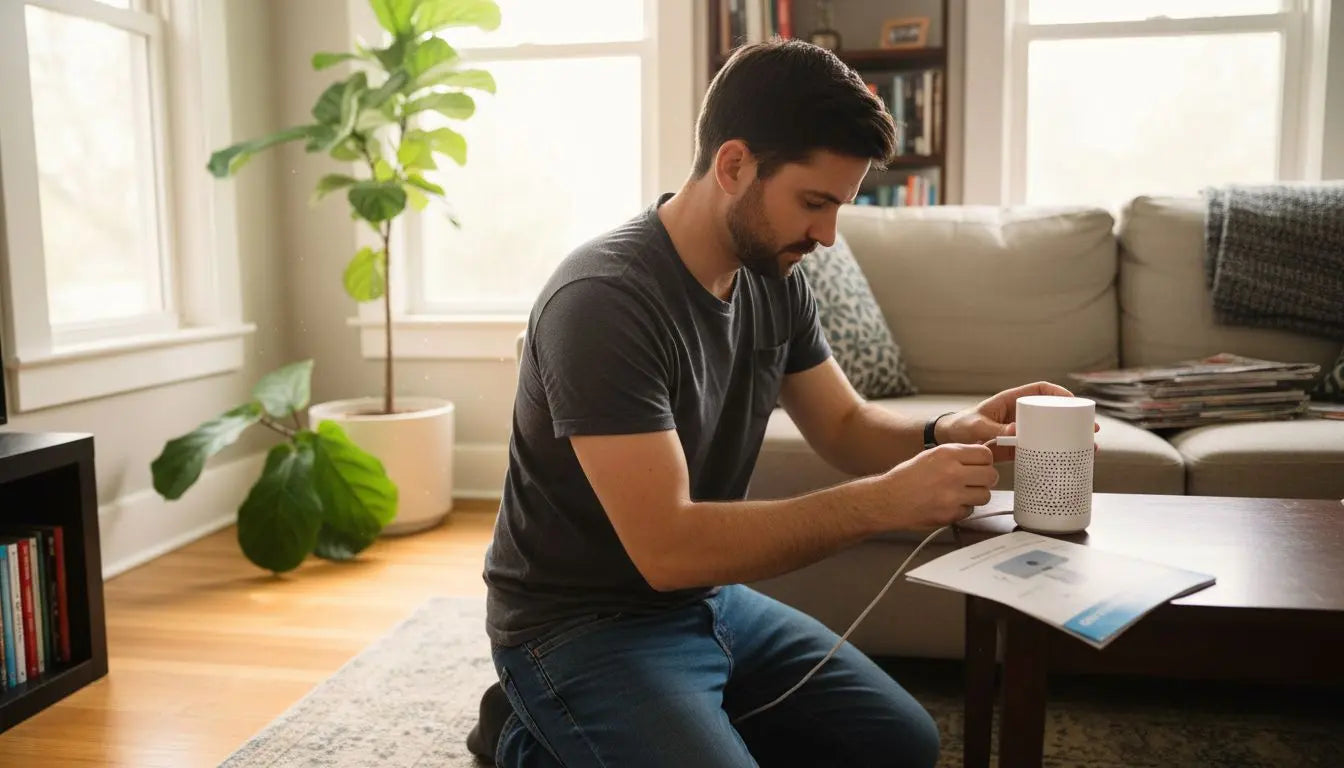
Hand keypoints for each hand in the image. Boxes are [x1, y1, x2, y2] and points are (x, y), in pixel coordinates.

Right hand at [878, 443, 997, 528]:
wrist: (888, 500)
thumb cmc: (907, 477)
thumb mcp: (931, 455)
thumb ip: (957, 455)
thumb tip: (980, 458)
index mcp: (947, 454)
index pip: (985, 454)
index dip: (984, 461)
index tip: (980, 465)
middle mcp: (952, 473)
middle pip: (991, 475)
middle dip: (985, 478)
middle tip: (975, 481)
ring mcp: (952, 496)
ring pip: (985, 495)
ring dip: (976, 495)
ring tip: (962, 494)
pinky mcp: (950, 514)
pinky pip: (970, 511)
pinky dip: (963, 509)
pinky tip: (949, 504)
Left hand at [937, 381, 1100, 462]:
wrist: (947, 444)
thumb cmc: (959, 428)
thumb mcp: (976, 427)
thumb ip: (995, 430)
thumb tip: (1017, 432)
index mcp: (1010, 401)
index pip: (1039, 390)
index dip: (1058, 393)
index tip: (1074, 401)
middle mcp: (1018, 415)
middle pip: (1051, 412)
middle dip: (1072, 419)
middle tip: (1090, 429)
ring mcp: (1019, 431)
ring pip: (1049, 432)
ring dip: (1068, 439)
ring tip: (1088, 448)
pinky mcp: (1017, 448)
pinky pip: (1039, 448)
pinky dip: (1053, 454)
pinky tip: (1067, 461)